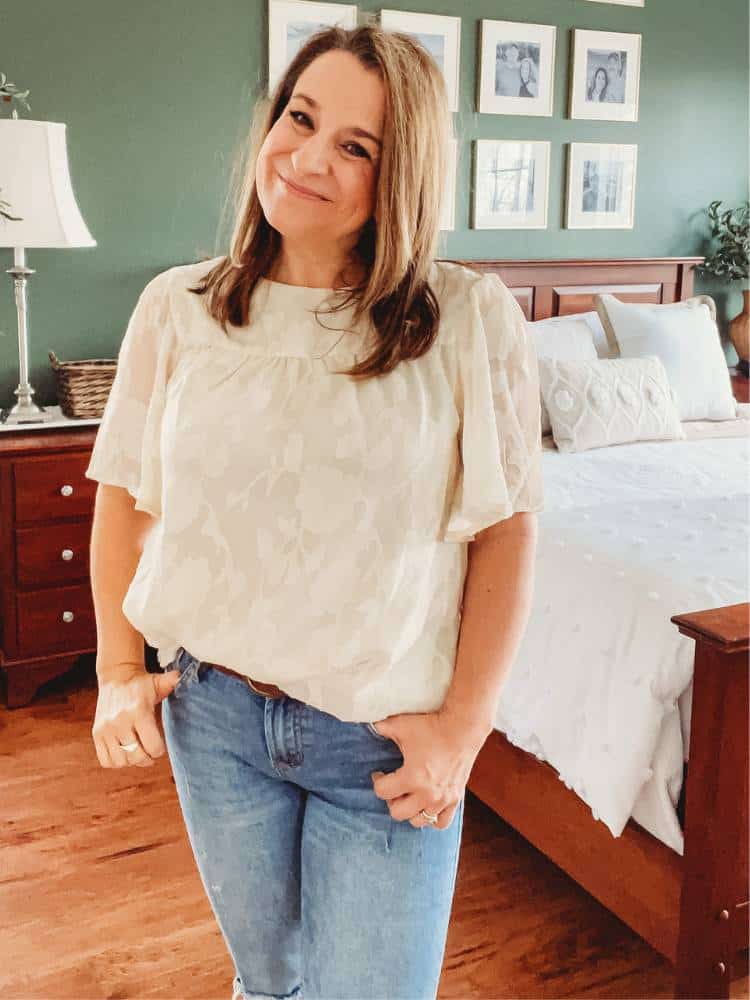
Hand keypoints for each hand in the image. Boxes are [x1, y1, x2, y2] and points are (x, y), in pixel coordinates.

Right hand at [92, 668, 181, 768]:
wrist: (116, 677)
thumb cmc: (141, 683)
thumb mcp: (158, 682)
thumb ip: (171, 683)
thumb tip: (182, 678)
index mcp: (138, 711)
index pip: (152, 746)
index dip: (159, 751)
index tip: (160, 747)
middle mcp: (120, 721)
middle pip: (137, 756)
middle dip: (147, 759)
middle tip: (150, 753)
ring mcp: (106, 729)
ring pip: (121, 761)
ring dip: (131, 761)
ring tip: (137, 753)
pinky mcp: (96, 733)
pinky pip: (105, 760)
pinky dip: (116, 762)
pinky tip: (124, 753)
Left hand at [369, 707, 490, 828]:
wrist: (462, 728)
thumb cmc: (431, 727)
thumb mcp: (402, 725)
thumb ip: (382, 728)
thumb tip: (369, 726)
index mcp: (412, 776)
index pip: (382, 792)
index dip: (377, 781)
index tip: (379, 774)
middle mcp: (427, 793)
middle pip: (397, 813)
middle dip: (391, 799)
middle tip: (394, 786)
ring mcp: (443, 799)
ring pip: (418, 821)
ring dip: (410, 810)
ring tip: (410, 795)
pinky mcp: (455, 800)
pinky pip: (440, 823)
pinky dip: (432, 818)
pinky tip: (427, 804)